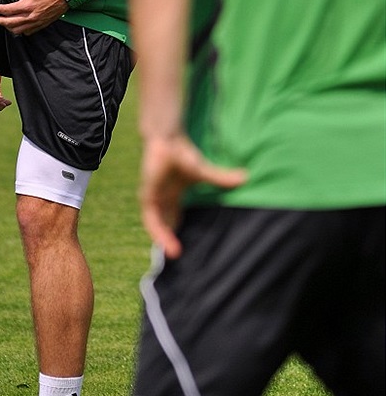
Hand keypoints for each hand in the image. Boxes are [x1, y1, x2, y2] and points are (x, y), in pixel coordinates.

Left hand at [0, 0, 67, 35]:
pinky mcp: (42, 24)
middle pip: (10, 23)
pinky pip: (28, 32)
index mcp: (27, 4)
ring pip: (18, 30)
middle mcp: (31, 16)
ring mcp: (37, 22)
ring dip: (8, 27)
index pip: (7, 10)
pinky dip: (19, 30)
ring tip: (2, 22)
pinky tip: (17, 26)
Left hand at [140, 134, 246, 258]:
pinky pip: (151, 218)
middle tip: (182, 257)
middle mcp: (162, 199)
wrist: (167, 139)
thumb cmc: (184, 153)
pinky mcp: (147, 194)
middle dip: (171, 240)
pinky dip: (157, 229)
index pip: (175, 219)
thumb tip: (247, 178)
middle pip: (165, 225)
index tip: (188, 247)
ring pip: (157, 225)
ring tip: (175, 254)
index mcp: (174, 195)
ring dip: (164, 239)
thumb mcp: (204, 172)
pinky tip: (164, 240)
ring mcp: (154, 197)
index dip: (179, 233)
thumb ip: (223, 178)